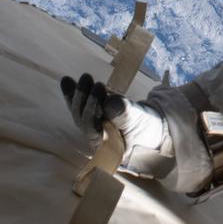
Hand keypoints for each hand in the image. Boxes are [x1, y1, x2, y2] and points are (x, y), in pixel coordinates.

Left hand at [59, 74, 174, 176]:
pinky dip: (75, 94)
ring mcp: (94, 128)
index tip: (99, 89)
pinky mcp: (95, 116)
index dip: (91, 110)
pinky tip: (67, 81)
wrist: (155, 125)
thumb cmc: (149, 127)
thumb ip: (125, 114)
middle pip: (82, 120)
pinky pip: (82, 106)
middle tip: (87, 78)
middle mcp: (97, 138)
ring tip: (84, 77)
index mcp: (106, 147)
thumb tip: (110, 102)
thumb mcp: (140, 120)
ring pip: (80, 112)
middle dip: (83, 98)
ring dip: (79, 94)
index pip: (92, 129)